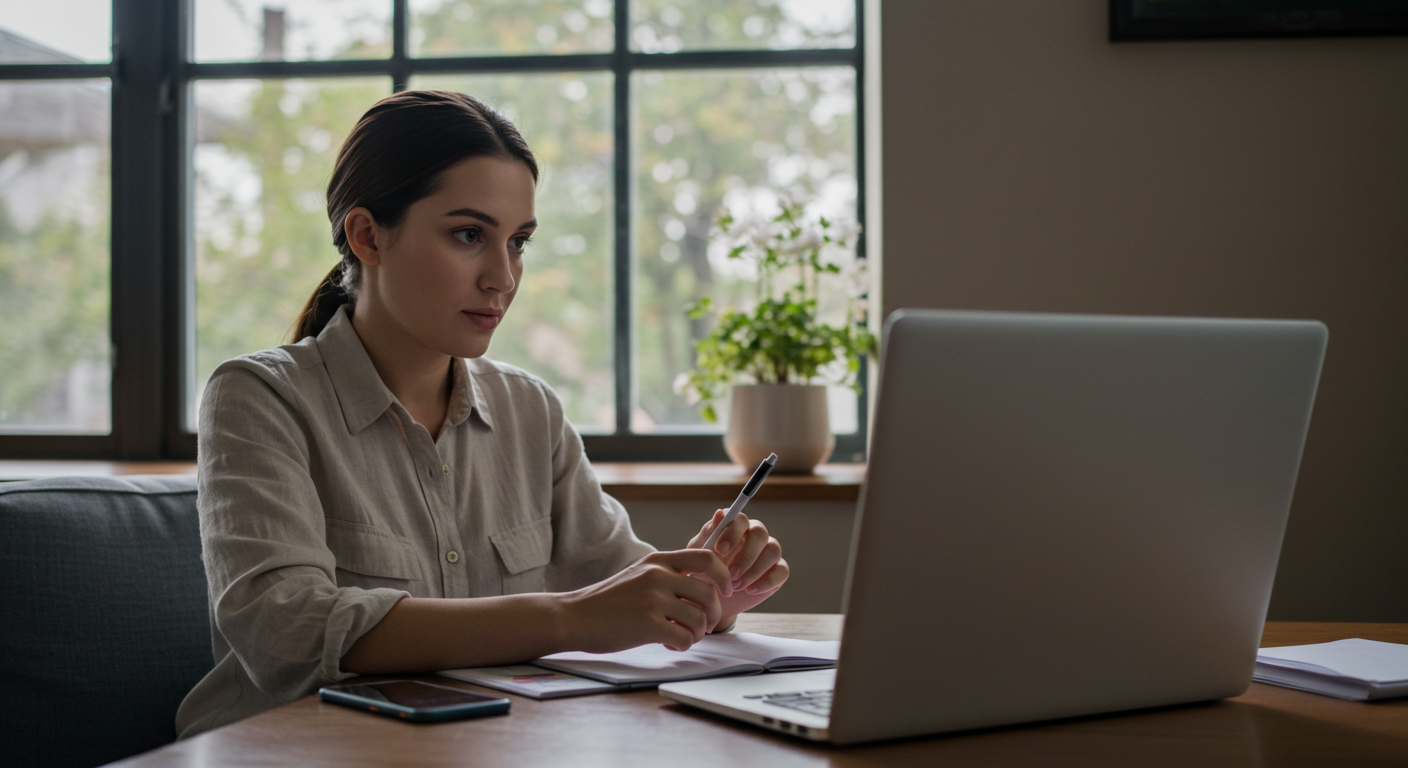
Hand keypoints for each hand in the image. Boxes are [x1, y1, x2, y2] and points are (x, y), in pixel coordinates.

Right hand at [558, 549, 731, 652]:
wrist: (574, 616)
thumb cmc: (607, 601)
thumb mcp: (638, 575)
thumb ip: (667, 576)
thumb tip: (704, 588)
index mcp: (658, 561)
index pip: (707, 558)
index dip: (724, 576)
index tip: (726, 590)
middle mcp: (658, 576)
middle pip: (710, 594)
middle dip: (714, 615)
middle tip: (705, 626)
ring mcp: (653, 600)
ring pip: (700, 620)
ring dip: (697, 634)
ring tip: (681, 636)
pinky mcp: (647, 625)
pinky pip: (685, 638)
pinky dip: (682, 645)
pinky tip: (668, 644)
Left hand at [688, 510, 788, 626]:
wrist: (712, 600)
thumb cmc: (704, 571)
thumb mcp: (699, 553)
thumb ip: (708, 533)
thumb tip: (720, 513)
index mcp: (736, 527)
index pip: (741, 519)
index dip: (733, 532)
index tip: (720, 550)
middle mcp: (755, 535)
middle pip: (760, 533)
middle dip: (746, 555)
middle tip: (731, 574)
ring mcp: (768, 552)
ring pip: (773, 550)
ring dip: (755, 569)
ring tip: (736, 586)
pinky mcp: (778, 570)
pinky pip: (782, 570)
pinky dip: (767, 581)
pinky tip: (750, 590)